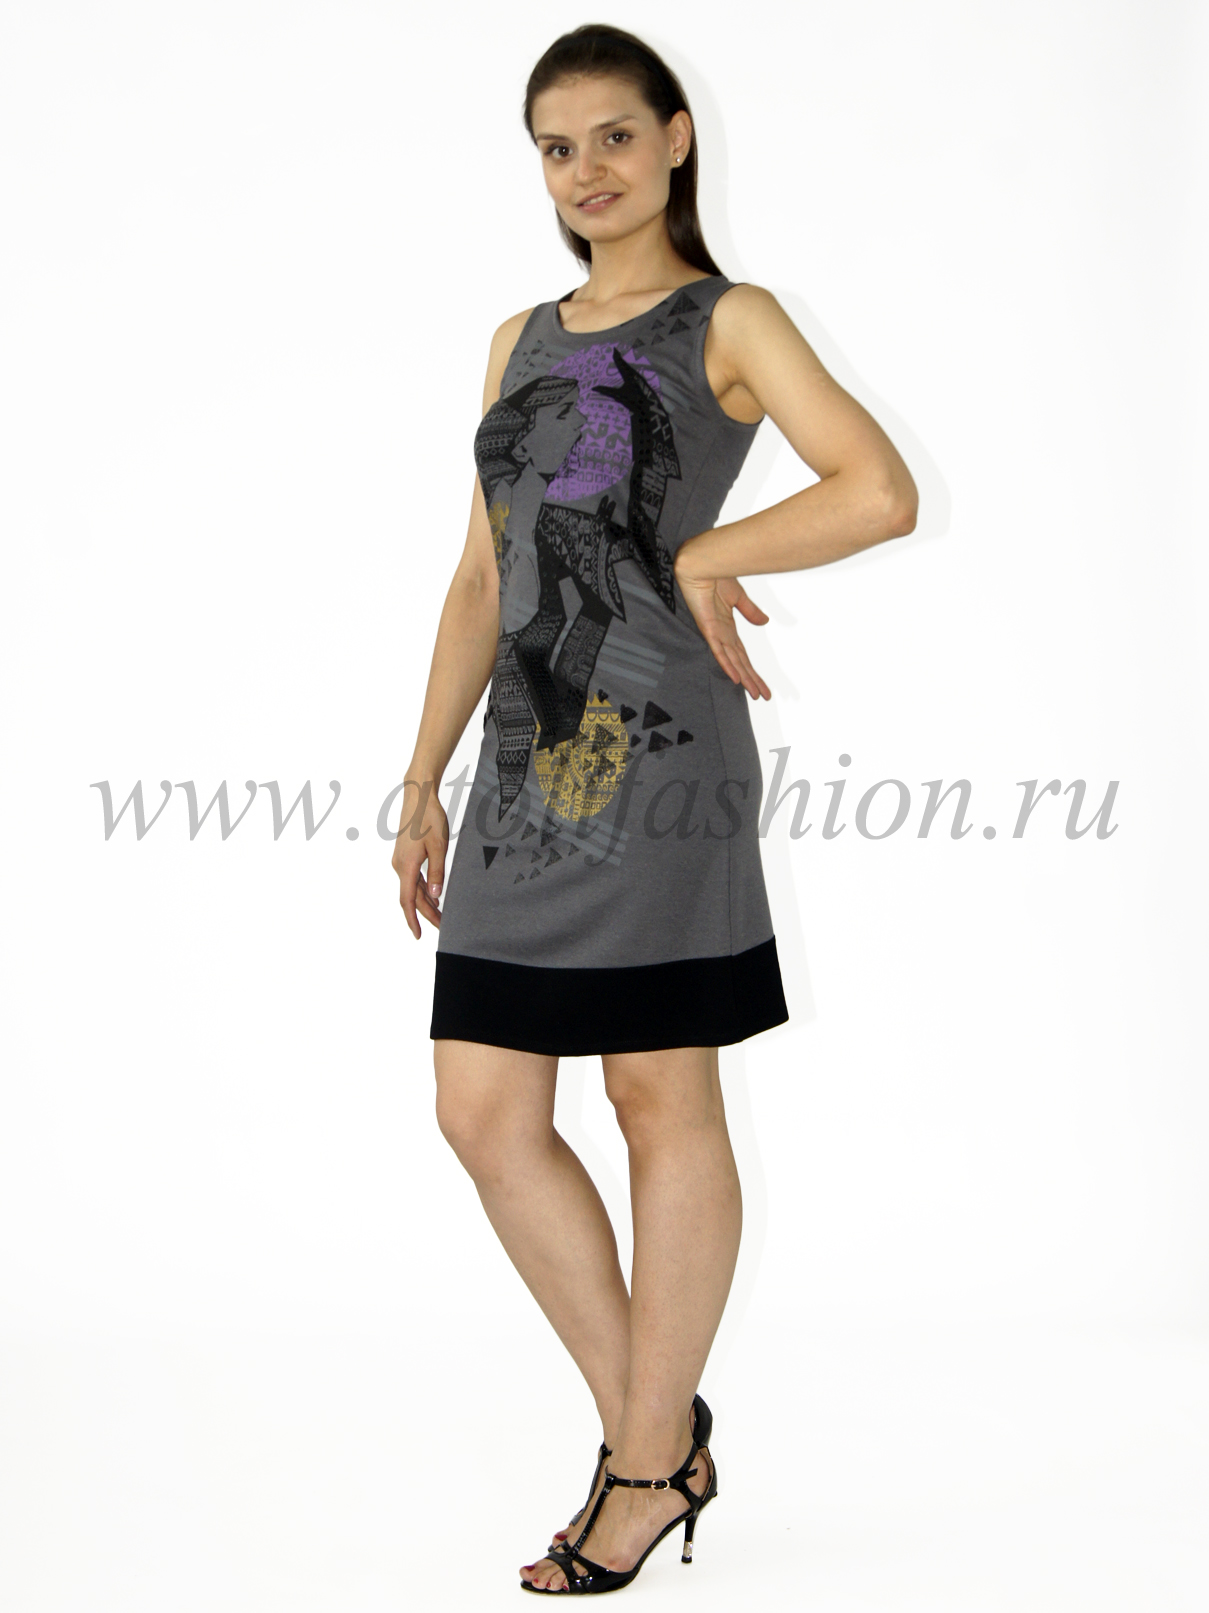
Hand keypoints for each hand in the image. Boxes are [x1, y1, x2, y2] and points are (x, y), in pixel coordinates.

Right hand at [391, 780, 449, 938]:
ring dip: (425, 902)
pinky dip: (422, 889)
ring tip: (441, 914)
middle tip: (443, 926)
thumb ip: (437, 872)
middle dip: (426, 914)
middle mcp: (399, 866)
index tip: (418, 935)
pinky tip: (433, 895)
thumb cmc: (429, 818)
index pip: (407, 901)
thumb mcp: (440, 846)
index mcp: (406, 866)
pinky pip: (412, 878)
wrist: (417, 797)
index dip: (413, 920)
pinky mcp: (404, 855)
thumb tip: (435, 895)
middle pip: (411, 897)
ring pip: (412, 888)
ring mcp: (400, 861)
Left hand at [674, 562, 771, 699]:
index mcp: (727, 628)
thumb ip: (750, 611)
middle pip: (740, 663)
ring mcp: (714, 633)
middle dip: (752, 680)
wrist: (703, 564)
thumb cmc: (715, 576)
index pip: (742, 655)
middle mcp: (721, 634)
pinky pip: (719, 650)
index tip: (762, 683)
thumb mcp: (739, 596)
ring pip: (732, 661)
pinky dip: (727, 665)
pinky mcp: (708, 628)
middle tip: (763, 696)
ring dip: (744, 678)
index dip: (752, 670)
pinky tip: (735, 679)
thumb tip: (764, 623)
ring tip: (754, 693)